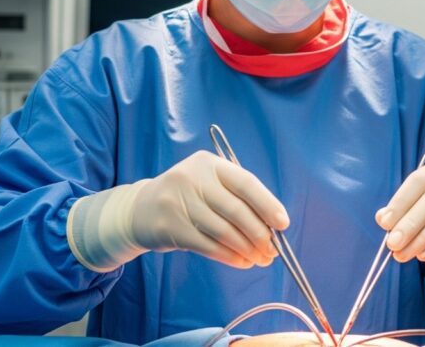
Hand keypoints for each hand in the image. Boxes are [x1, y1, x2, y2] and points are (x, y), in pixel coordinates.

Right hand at [130, 151, 287, 268]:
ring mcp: (178, 203)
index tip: (283, 224)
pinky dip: (230, 256)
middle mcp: (193, 179)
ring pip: (224, 231)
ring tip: (260, 259)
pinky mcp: (170, 227)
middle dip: (260, 234)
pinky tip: (242, 262)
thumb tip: (273, 226)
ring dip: (247, 249)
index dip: (268, 204)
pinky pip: (208, 246)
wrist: (141, 209)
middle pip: (236, 210)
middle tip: (273, 250)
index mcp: (209, 163)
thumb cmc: (188, 197)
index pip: (246, 183)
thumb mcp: (209, 183)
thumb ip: (237, 197)